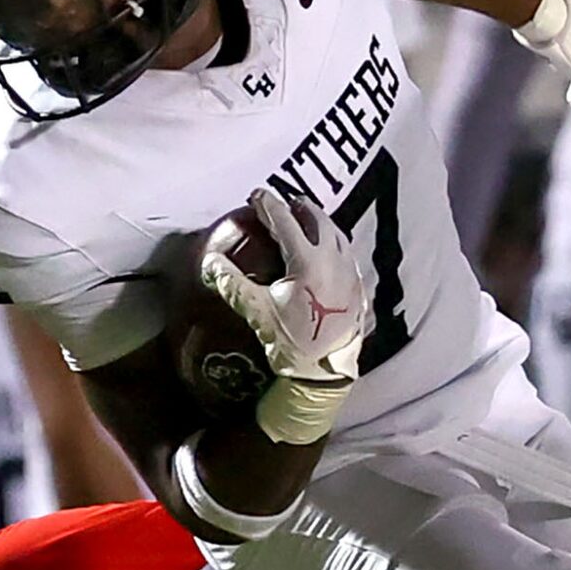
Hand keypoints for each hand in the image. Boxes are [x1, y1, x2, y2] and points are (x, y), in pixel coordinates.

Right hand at [202, 187, 370, 382]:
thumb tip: (210, 262)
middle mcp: (335, 261)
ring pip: (339, 237)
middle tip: (288, 203)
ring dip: (322, 225)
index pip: (285, 222)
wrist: (324, 373)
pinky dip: (336, 246)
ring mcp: (351, 275)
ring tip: (309, 222)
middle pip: (319, 222)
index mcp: (308, 261)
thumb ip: (230, 283)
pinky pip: (348, 257)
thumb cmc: (290, 341)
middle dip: (302, 209)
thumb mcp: (255, 310)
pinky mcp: (360, 290)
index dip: (269, 205)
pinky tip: (329, 253)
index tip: (257, 195)